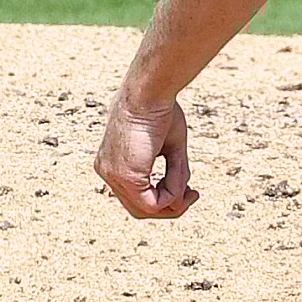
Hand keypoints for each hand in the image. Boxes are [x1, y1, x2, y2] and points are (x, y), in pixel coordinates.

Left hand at [95, 91, 198, 218]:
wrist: (150, 92)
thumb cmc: (160, 109)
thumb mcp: (170, 146)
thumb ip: (171, 173)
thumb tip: (181, 197)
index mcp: (111, 161)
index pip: (134, 194)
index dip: (162, 197)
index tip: (188, 188)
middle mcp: (107, 171)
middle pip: (138, 208)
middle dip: (169, 207)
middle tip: (193, 194)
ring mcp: (113, 176)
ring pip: (145, 210)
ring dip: (173, 205)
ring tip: (192, 192)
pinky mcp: (126, 178)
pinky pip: (152, 204)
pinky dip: (172, 198)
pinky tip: (184, 185)